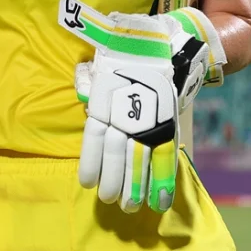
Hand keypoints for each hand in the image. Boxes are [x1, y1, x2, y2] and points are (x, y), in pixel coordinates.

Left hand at [60, 0, 225, 213]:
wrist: (161, 43)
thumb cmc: (121, 56)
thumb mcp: (98, 64)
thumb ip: (88, 80)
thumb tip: (82, 92)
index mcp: (106, 100)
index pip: (95, 136)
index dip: (91, 161)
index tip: (87, 183)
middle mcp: (128, 113)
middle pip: (118, 152)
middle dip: (114, 180)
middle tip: (111, 201)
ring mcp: (150, 120)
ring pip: (141, 158)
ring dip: (136, 185)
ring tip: (130, 207)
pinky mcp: (168, 124)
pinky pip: (166, 155)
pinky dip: (164, 178)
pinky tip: (161, 200)